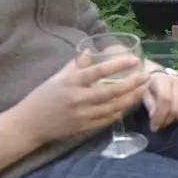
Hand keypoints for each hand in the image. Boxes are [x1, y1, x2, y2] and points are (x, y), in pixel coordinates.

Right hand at [9, 53, 147, 146]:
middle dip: (133, 84)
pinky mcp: (85, 127)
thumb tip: (89, 50)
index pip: (100, 71)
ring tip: (142, 89)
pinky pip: (108, 119)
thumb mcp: (56, 77)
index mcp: (72, 82)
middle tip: (146, 76)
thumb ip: (75, 65)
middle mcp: (79, 99)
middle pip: (113, 92)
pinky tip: (128, 104)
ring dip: (131, 98)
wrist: (30, 124)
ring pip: (114, 107)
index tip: (135, 60)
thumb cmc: (42, 97)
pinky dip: (120, 111)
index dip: (119, 65)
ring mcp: (83, 115)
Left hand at [142, 68, 177, 130]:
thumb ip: (149, 105)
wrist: (165, 79)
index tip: (154, 127)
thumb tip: (154, 117)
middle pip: (175, 108)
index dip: (159, 115)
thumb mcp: (145, 95)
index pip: (165, 99)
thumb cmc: (152, 88)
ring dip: (173, 120)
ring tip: (166, 119)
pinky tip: (175, 115)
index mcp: (163, 79)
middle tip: (159, 125)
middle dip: (166, 120)